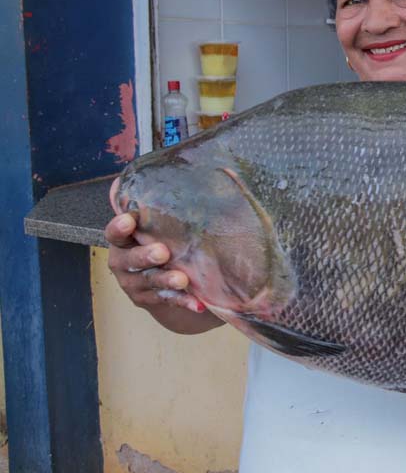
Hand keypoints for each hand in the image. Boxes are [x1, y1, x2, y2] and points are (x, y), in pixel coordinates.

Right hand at [106, 180, 222, 333]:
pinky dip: (183, 301)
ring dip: (166, 280)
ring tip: (183, 279)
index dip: (119, 227)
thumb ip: (174, 207)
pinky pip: (167, 301)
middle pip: (130, 260)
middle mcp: (123, 262)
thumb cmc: (165, 242)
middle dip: (146, 255)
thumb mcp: (164, 226)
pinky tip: (198, 303)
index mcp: (124, 239)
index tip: (129, 220)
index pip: (115, 232)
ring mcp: (133, 283)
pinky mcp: (148, 300)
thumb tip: (222, 169)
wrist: (162, 281)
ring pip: (148, 282)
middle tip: (163, 252)